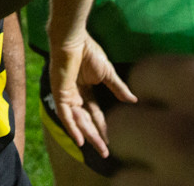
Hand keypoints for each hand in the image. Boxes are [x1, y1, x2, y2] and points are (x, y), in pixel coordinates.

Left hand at [51, 32, 134, 157]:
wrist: (74, 39)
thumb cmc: (89, 51)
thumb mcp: (108, 73)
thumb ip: (118, 88)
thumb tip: (134, 100)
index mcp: (85, 89)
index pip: (95, 112)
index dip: (102, 126)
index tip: (110, 140)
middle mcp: (75, 95)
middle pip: (86, 120)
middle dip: (96, 136)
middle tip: (106, 152)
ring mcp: (66, 95)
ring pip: (77, 120)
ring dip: (88, 135)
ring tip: (99, 148)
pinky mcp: (59, 93)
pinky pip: (65, 114)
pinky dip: (72, 127)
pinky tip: (79, 140)